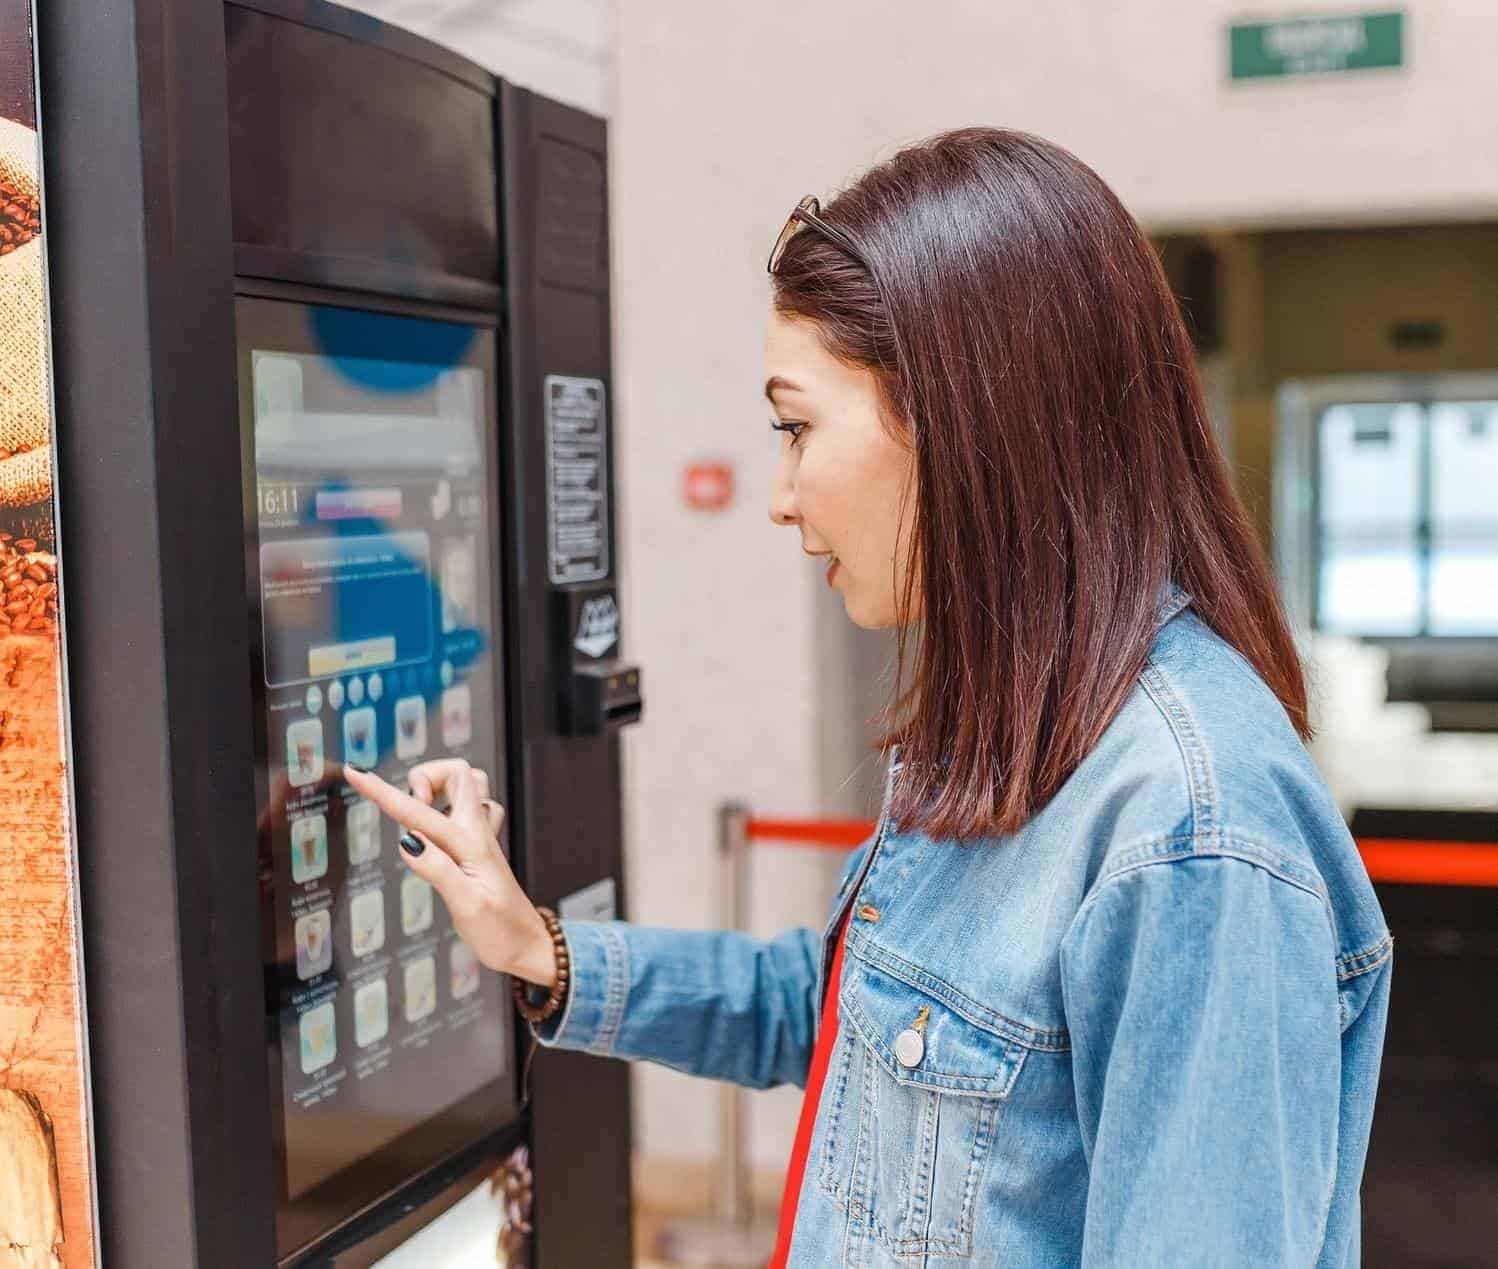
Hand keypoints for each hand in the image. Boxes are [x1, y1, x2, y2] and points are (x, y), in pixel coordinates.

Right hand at [343, 760, 556, 986]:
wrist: (528, 944)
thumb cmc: (500, 931)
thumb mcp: (466, 906)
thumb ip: (438, 870)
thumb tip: (407, 841)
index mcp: (470, 844)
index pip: (419, 812)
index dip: (383, 791)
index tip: (357, 775)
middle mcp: (478, 833)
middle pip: (458, 773)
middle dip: (425, 776)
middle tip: (408, 809)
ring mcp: (482, 837)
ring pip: (468, 785)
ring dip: (440, 786)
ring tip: (421, 814)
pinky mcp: (482, 847)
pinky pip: (472, 808)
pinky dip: (451, 804)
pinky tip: (439, 826)